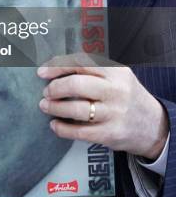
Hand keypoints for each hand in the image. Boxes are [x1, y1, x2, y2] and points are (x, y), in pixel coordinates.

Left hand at [38, 55, 168, 159]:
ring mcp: (114, 113)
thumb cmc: (126, 97)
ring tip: (46, 106)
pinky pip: (80, 132)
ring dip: (55, 108)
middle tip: (46, 92)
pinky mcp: (110, 134)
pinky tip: (55, 125)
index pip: (81, 63)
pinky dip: (62, 128)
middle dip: (55, 88)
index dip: (57, 66)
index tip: (42, 71)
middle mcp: (116, 90)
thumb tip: (56, 67)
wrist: (154, 125)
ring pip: (76, 109)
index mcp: (115, 71)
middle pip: (77, 84)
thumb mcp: (117, 76)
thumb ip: (92, 70)